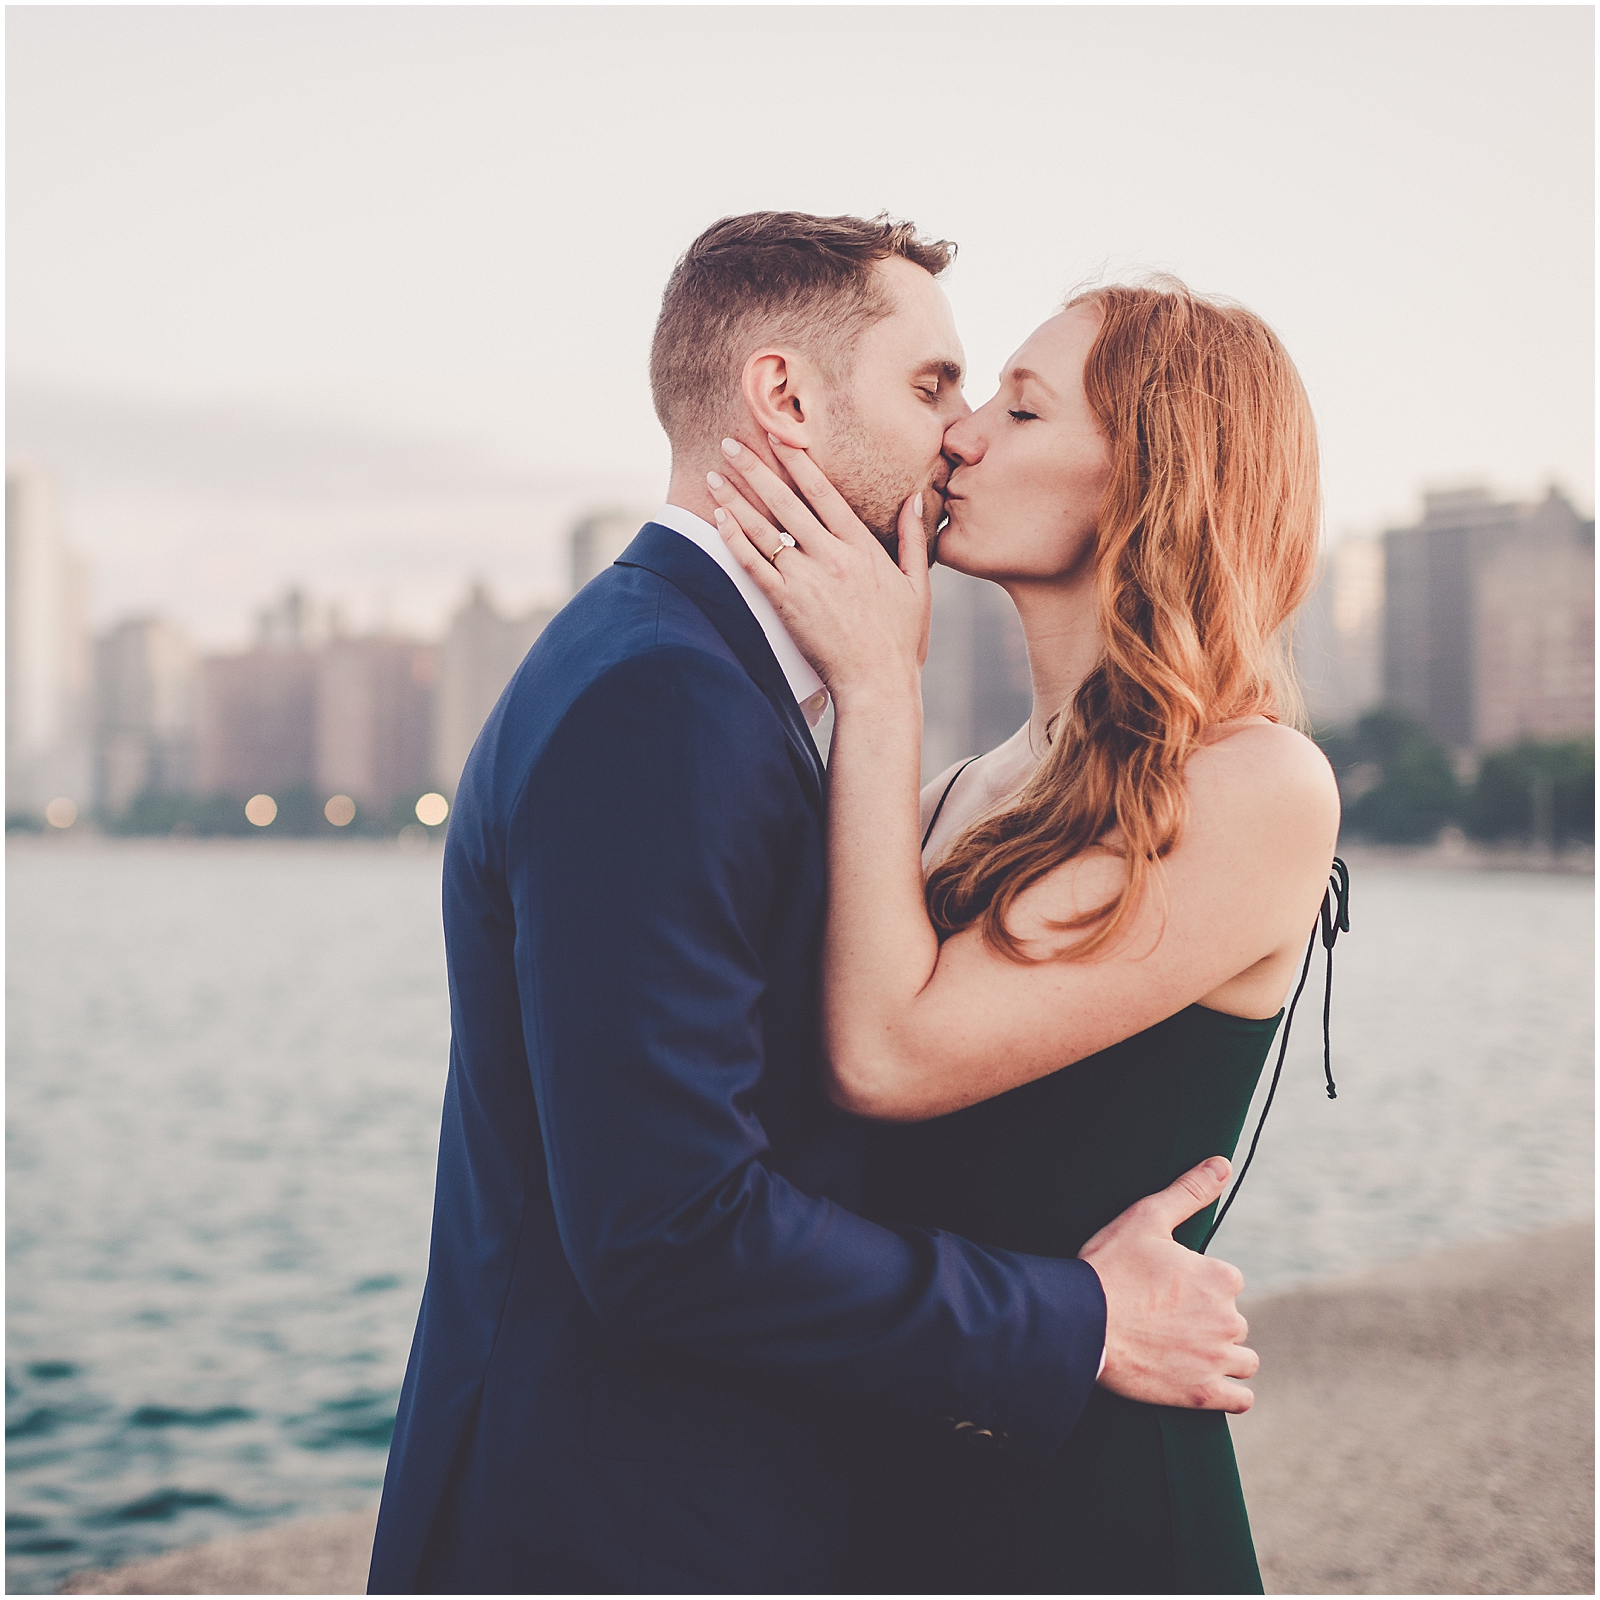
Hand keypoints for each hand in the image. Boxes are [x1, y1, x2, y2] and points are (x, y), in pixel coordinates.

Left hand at [706, 436, 930, 700]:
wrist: (878, 684)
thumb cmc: (900, 640)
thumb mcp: (917, 585)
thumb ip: (911, 538)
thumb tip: (915, 498)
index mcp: (862, 548)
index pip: (824, 493)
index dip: (798, 462)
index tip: (780, 435)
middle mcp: (832, 557)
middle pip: (787, 502)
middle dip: (756, 468)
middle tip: (731, 442)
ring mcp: (807, 580)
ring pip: (764, 529)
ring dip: (736, 499)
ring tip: (713, 476)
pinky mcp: (787, 605)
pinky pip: (754, 565)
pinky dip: (735, 540)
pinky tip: (719, 519)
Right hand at [1078, 1157, 1258, 1412]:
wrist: (1081, 1323)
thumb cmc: (1111, 1266)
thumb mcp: (1147, 1218)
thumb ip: (1189, 1191)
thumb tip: (1223, 1162)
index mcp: (1221, 1277)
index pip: (1227, 1281)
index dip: (1198, 1284)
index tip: (1167, 1288)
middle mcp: (1229, 1319)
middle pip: (1233, 1320)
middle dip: (1209, 1320)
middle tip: (1166, 1319)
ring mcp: (1217, 1359)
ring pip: (1242, 1359)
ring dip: (1223, 1355)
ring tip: (1184, 1349)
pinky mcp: (1202, 1393)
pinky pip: (1240, 1397)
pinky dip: (1229, 1391)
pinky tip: (1205, 1380)